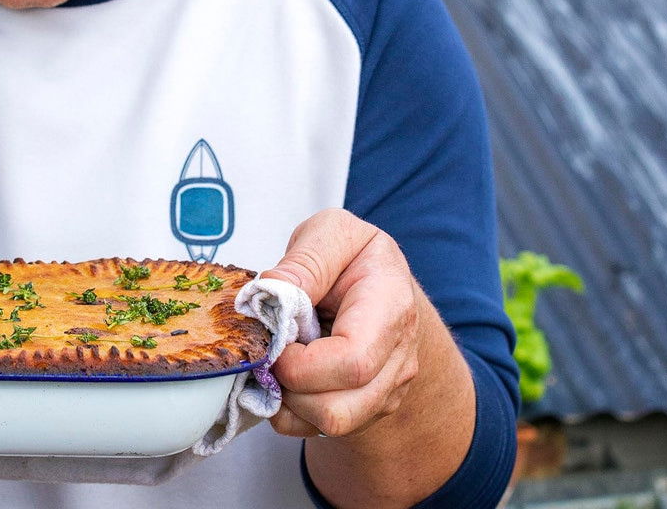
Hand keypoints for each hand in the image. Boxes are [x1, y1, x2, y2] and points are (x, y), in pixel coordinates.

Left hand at [259, 208, 424, 439]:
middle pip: (339, 409)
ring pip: (331, 425)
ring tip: (279, 362)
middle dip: (288, 388)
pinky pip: (322, 431)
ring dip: (288, 402)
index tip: (276, 341)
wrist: (381, 285)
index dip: (301, 363)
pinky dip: (291, 413)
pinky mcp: (369, 408)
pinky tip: (286, 378)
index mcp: (391, 308)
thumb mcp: (332, 234)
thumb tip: (268, 295)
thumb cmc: (355, 258)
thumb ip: (305, 261)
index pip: (352, 361)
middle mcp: (398, 359)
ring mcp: (387, 390)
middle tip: (271, 353)